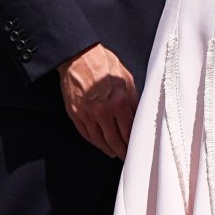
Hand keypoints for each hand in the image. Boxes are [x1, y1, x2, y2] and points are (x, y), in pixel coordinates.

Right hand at [58, 44, 138, 158]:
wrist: (79, 57)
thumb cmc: (105, 64)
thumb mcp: (127, 79)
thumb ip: (134, 100)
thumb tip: (138, 116)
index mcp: (120, 102)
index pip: (129, 131)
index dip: (133, 142)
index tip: (136, 148)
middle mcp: (103, 111)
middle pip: (115, 140)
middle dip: (122, 151)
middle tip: (127, 157)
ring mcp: (87, 114)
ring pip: (100, 140)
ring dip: (108, 149)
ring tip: (115, 153)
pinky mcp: (75, 114)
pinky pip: (86, 134)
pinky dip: (94, 141)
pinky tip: (100, 144)